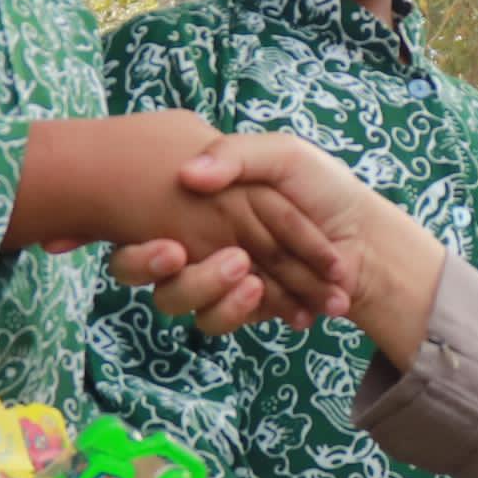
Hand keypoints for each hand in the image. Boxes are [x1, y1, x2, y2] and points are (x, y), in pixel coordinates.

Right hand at [30, 111, 354, 325]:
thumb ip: (234, 155)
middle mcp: (192, 241)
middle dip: (152, 265)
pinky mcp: (239, 309)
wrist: (365, 240)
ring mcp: (213, 278)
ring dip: (204, 289)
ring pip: (176, 300)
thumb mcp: (281, 155)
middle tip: (182, 254)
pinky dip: (240, 310)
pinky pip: (215, 321)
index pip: (134, 219)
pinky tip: (267, 299)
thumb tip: (189, 174)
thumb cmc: (323, 189)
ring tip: (246, 275)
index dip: (112, 235)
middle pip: (138, 268)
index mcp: (193, 204)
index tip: (157, 239)